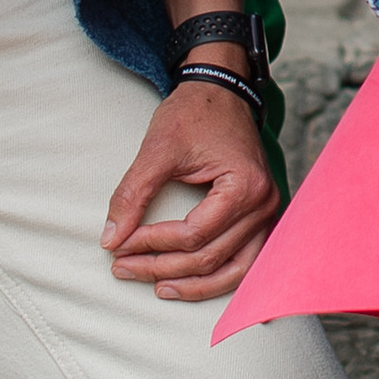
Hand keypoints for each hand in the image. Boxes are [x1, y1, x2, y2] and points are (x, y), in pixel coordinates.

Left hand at [101, 73, 281, 300]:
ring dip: (192, 284)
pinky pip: (244, 261)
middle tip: (121, 267)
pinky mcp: (261, 216)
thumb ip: (133, 194)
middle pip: (210, 256)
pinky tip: (187, 283)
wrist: (222, 91)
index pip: (193, 235)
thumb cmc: (195, 114)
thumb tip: (110, 240)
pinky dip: (217, 278)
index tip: (118, 245)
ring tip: (155, 286)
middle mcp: (265, 203)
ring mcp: (268, 212)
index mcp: (245, 185)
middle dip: (161, 267)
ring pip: (233, 270)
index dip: (151, 244)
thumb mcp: (158, 149)